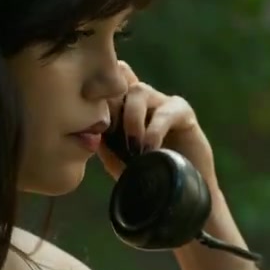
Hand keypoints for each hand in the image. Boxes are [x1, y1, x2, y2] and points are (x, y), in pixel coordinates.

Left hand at [96, 61, 217, 190]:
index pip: (106, 79)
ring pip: (138, 91)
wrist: (180, 192)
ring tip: (132, 148)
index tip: (87, 120)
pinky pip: (165, 113)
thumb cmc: (145, 174)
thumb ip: (102, 140)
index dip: (94, 91)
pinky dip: (153, 132)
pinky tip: (150, 151)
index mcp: (121, 104)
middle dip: (110, 105)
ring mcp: (162, 102)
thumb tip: (88, 129)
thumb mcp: (115, 159)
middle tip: (108, 134)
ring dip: (131, 118)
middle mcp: (141, 98)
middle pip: (119, 77)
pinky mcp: (183, 112)